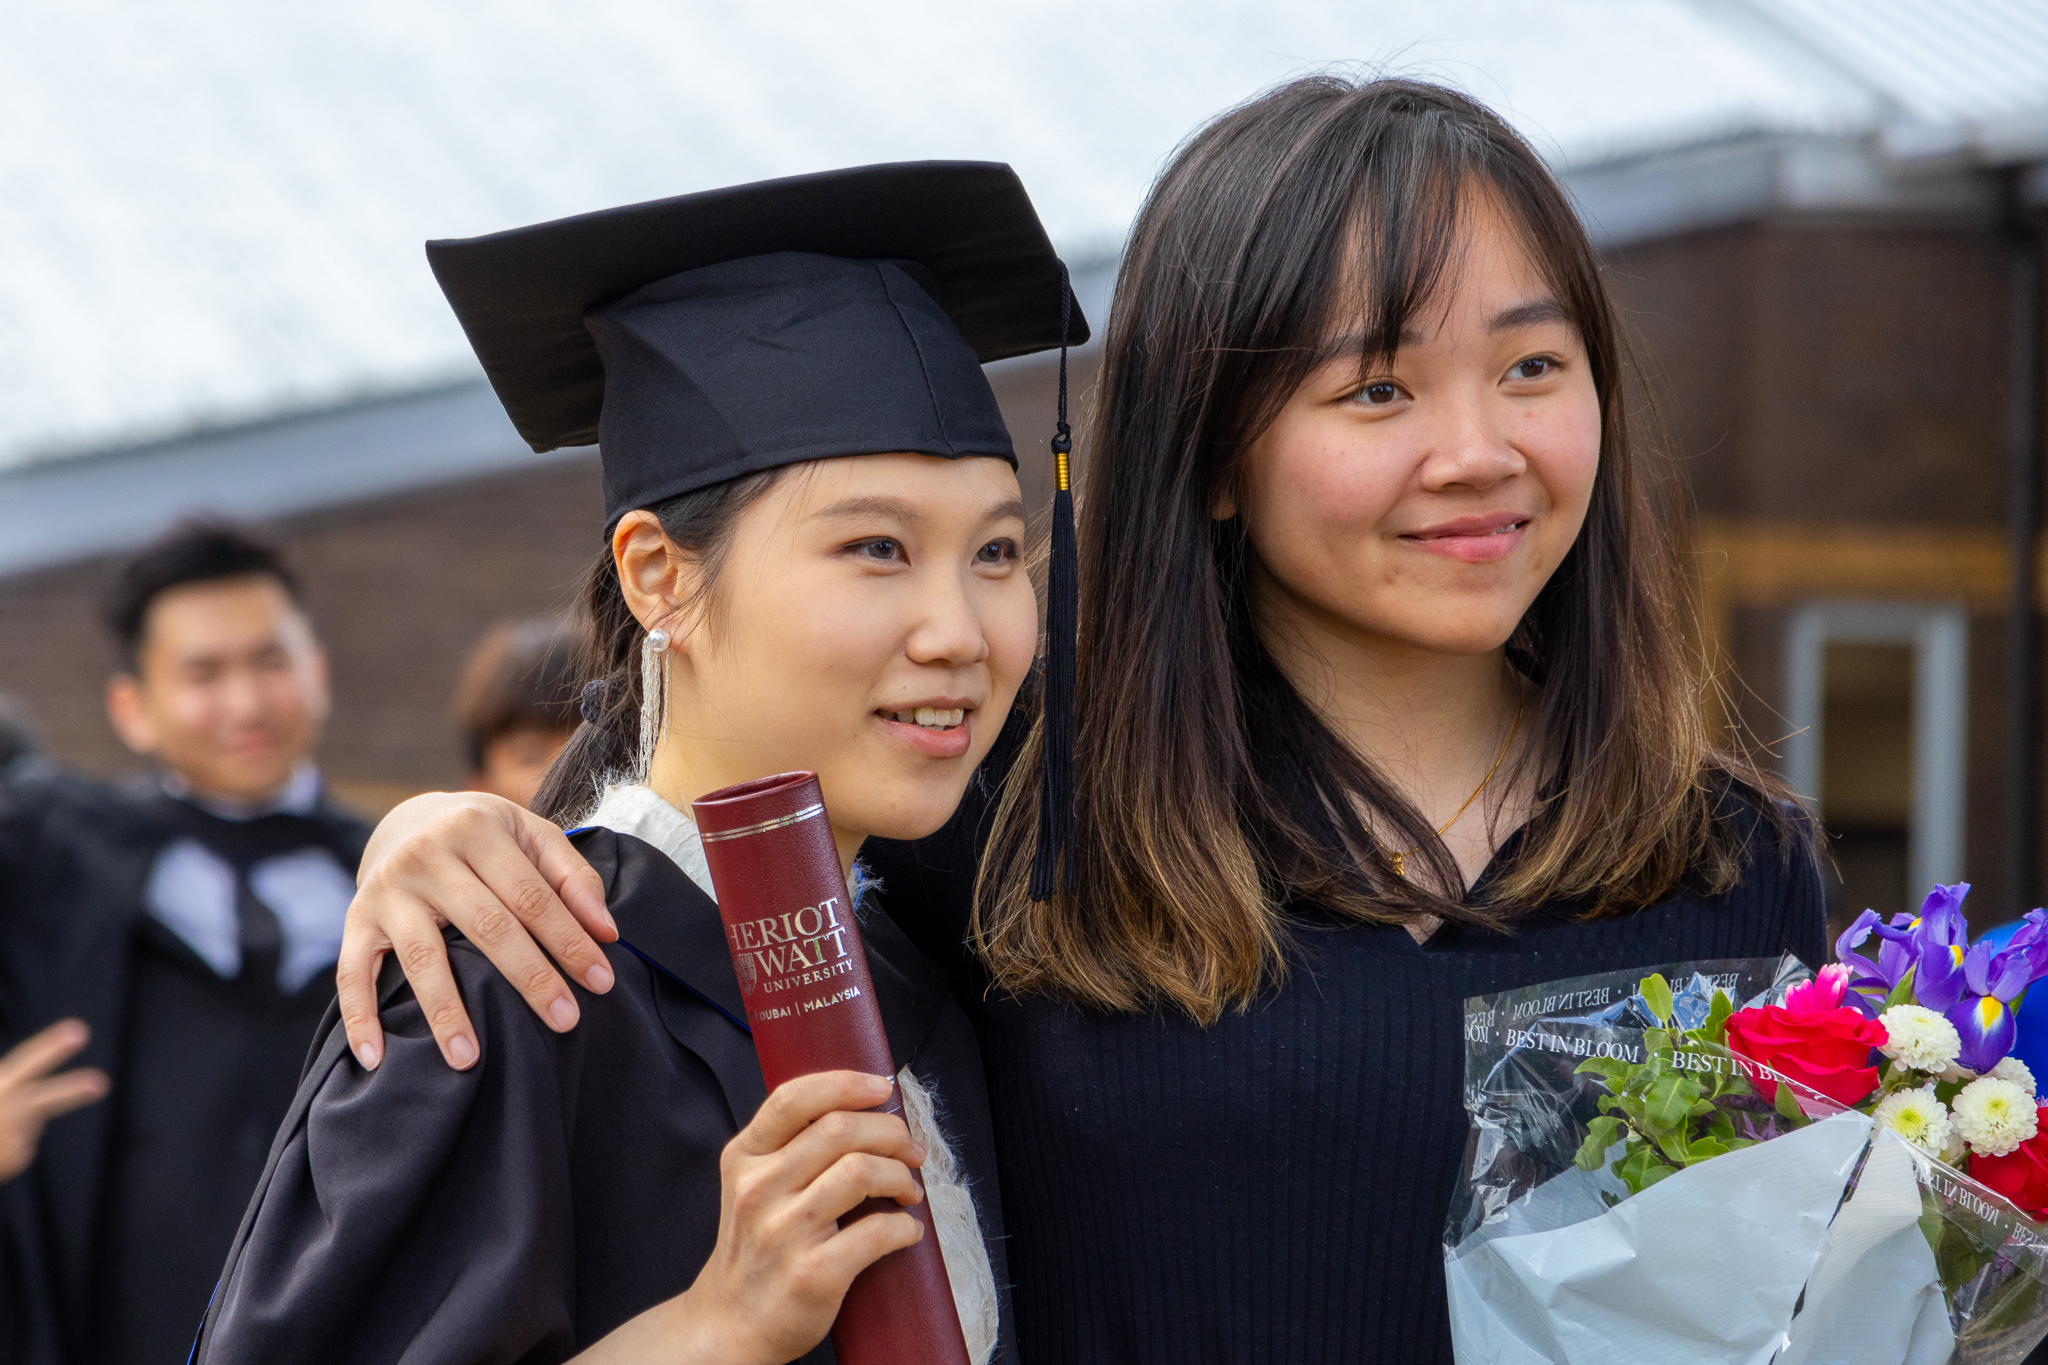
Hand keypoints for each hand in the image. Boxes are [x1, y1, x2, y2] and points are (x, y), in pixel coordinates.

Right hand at [0, 1020, 109, 1181]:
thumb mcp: (0, 1086)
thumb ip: (10, 1081)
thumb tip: (36, 1097)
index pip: (25, 1063)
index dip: (50, 1048)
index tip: (79, 1030)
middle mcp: (4, 1112)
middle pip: (45, 1099)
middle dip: (72, 1090)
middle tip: (101, 1083)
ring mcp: (12, 1139)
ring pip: (33, 1118)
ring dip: (17, 1120)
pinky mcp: (16, 1160)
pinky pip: (25, 1140)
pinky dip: (13, 1140)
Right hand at [339, 792, 615, 1071]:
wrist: (408, 819)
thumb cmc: (486, 837)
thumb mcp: (532, 835)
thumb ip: (573, 877)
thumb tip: (606, 932)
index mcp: (477, 829)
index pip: (532, 895)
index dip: (568, 940)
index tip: (601, 982)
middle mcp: (427, 856)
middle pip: (487, 927)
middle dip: (530, 978)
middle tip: (565, 1022)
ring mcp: (387, 890)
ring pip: (422, 958)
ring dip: (446, 1013)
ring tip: (470, 1060)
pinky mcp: (356, 920)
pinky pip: (352, 974)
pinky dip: (361, 1018)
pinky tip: (376, 1058)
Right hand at [573, 1071, 926, 1364]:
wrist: (731, 1324)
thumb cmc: (756, 1248)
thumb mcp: (751, 1185)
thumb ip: (790, 1146)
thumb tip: (861, 1109)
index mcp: (744, 1158)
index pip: (794, 1099)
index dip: (847, 1084)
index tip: (883, 1089)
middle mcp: (758, 1189)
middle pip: (839, 1129)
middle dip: (890, 1132)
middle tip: (911, 1150)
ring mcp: (783, 1232)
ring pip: (860, 1171)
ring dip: (901, 1176)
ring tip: (908, 1191)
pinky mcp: (812, 1273)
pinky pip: (876, 1232)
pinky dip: (905, 1227)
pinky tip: (907, 1231)